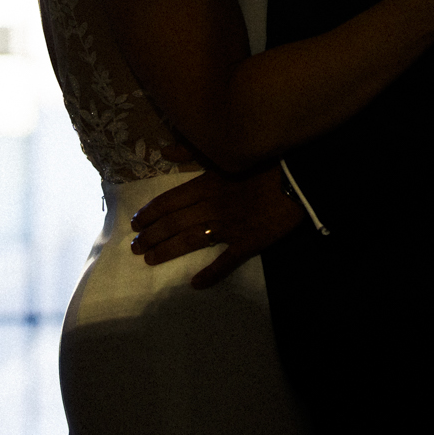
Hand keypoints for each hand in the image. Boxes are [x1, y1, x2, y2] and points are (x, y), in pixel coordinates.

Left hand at [130, 165, 306, 288]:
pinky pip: (226, 261)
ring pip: (191, 241)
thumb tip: (164, 151)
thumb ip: (193, 151)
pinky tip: (195, 284)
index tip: (135, 223)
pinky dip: (211, 274)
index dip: (149, 213)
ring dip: (168, 251)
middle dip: (151, 235)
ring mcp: (229, 227)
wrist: (298, 178)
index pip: (169, 201)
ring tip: (150, 259)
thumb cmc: (264, 161)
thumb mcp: (225, 152)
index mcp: (206, 184)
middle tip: (135, 247)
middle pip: (174, 223)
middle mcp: (212, 207)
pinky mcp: (248, 243)